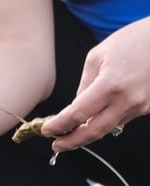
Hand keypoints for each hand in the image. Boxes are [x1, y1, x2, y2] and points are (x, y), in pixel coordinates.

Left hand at [40, 17, 149, 150]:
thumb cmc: (134, 40)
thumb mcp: (98, 56)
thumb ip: (85, 85)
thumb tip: (77, 108)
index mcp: (110, 84)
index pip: (77, 115)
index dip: (59, 125)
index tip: (47, 130)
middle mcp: (128, 100)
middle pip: (93, 131)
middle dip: (72, 142)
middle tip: (56, 145)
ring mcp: (141, 106)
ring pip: (108, 127)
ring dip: (88, 131)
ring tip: (72, 130)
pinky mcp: (149, 107)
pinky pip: (122, 118)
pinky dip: (107, 119)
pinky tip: (99, 113)